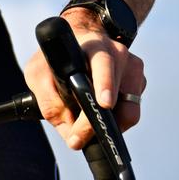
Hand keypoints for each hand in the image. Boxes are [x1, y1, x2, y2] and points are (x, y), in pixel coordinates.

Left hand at [23, 12, 146, 150]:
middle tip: (80, 138)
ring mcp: (133, 70)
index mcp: (94, 47)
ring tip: (86, 128)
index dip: (105, 84)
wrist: (79, 42)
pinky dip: (113, 121)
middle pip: (120, 94)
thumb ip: (48, 100)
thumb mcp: (39, 74)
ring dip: (108, 125)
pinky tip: (97, 115)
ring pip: (129, 110)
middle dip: (103, 120)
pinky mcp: (140, 84)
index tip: (104, 103)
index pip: (104, 64)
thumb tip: (69, 131)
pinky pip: (130, 112)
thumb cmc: (57, 58)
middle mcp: (118, 55)